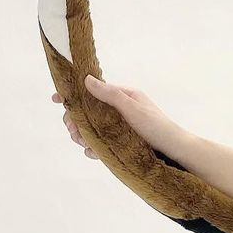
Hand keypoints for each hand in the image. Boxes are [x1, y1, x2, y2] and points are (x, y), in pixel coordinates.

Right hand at [52, 76, 187, 158]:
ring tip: (83, 142)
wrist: (175, 151)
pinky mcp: (119, 144)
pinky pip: (99, 144)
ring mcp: (118, 128)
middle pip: (87, 112)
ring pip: (90, 129)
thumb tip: (87, 79)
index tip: (56, 99)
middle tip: (73, 131)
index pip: (93, 92)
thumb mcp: (133, 108)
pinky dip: (93, 148)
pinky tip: (93, 153)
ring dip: (82, 135)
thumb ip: (110, 95)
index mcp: (122, 97)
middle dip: (75, 121)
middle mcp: (118, 111)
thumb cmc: (158, 126)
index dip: (73, 95)